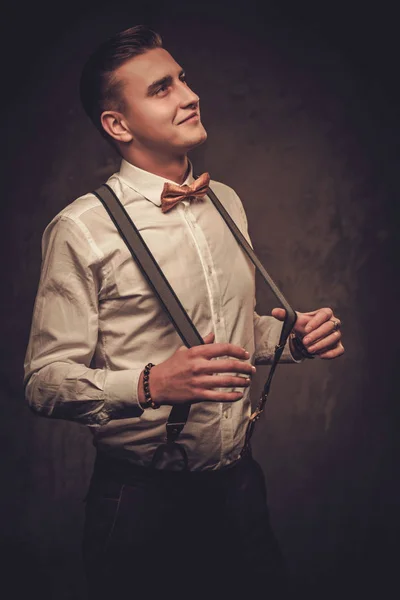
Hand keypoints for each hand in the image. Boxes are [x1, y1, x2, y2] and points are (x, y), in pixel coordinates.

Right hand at [139, 332, 255, 405]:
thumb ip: (201, 343)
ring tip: (247, 381)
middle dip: (244, 367)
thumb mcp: (184, 350)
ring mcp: (199, 381)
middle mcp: (199, 366)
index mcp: (197, 353)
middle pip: (229, 365)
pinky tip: (239, 395)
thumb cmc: (170, 367)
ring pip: (226, 381)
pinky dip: (231, 396)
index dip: (237, 351)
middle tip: (251, 369)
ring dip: (240, 381)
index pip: (223, 348)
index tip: (245, 354)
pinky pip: (218, 396)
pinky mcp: (198, 395)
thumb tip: (212, 335)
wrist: (156, 384)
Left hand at [272, 307, 343, 358]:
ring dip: (322, 344)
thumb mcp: (295, 320)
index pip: (324, 314)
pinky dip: (331, 353)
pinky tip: (320, 355)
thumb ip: (285, 315)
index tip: (305, 329)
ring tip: (310, 349)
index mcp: (325, 313)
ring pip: (334, 338)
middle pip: (330, 327)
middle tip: (305, 341)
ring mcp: (337, 335)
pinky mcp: (338, 346)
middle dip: (317, 335)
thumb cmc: (304, 326)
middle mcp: (333, 323)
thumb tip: (275, 312)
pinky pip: (339, 350)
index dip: (316, 322)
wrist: (307, 336)